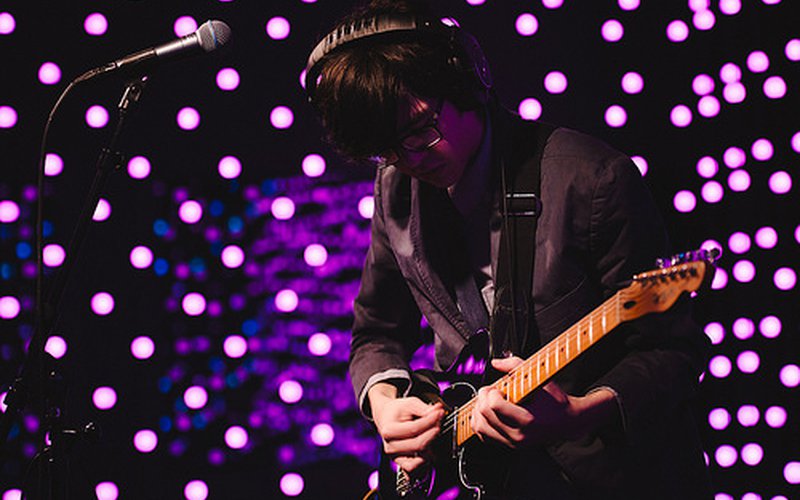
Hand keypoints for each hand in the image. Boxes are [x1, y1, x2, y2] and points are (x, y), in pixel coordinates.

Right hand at [369, 383, 444, 471]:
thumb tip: (438, 411)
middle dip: (433, 433)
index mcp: (389, 431)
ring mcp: (396, 457)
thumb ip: (424, 408)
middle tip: (439, 422)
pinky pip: (415, 470)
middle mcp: (390, 447)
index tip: (439, 413)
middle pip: (418, 445)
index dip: (430, 421)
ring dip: (431, 448)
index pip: (414, 429)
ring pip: (418, 460)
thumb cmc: (397, 411)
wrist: (386, 418)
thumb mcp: (409, 404)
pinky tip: (430, 451)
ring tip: (434, 435)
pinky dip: (425, 463)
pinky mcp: (402, 464)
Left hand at [470, 357, 615, 447]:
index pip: (494, 406)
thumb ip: (516, 366)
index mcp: (527, 420)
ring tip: (487, 401)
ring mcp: (513, 443)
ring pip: (479, 427)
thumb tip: (496, 363)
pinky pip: (483, 436)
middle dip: (483, 397)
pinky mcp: (509, 445)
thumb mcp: (541, 379)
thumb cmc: (556, 402)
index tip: (499, 388)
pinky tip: (487, 413)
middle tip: (492, 390)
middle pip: (484, 415)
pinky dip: (480, 422)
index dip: (492, 392)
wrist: (568, 422)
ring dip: (478, 410)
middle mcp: (518, 435)